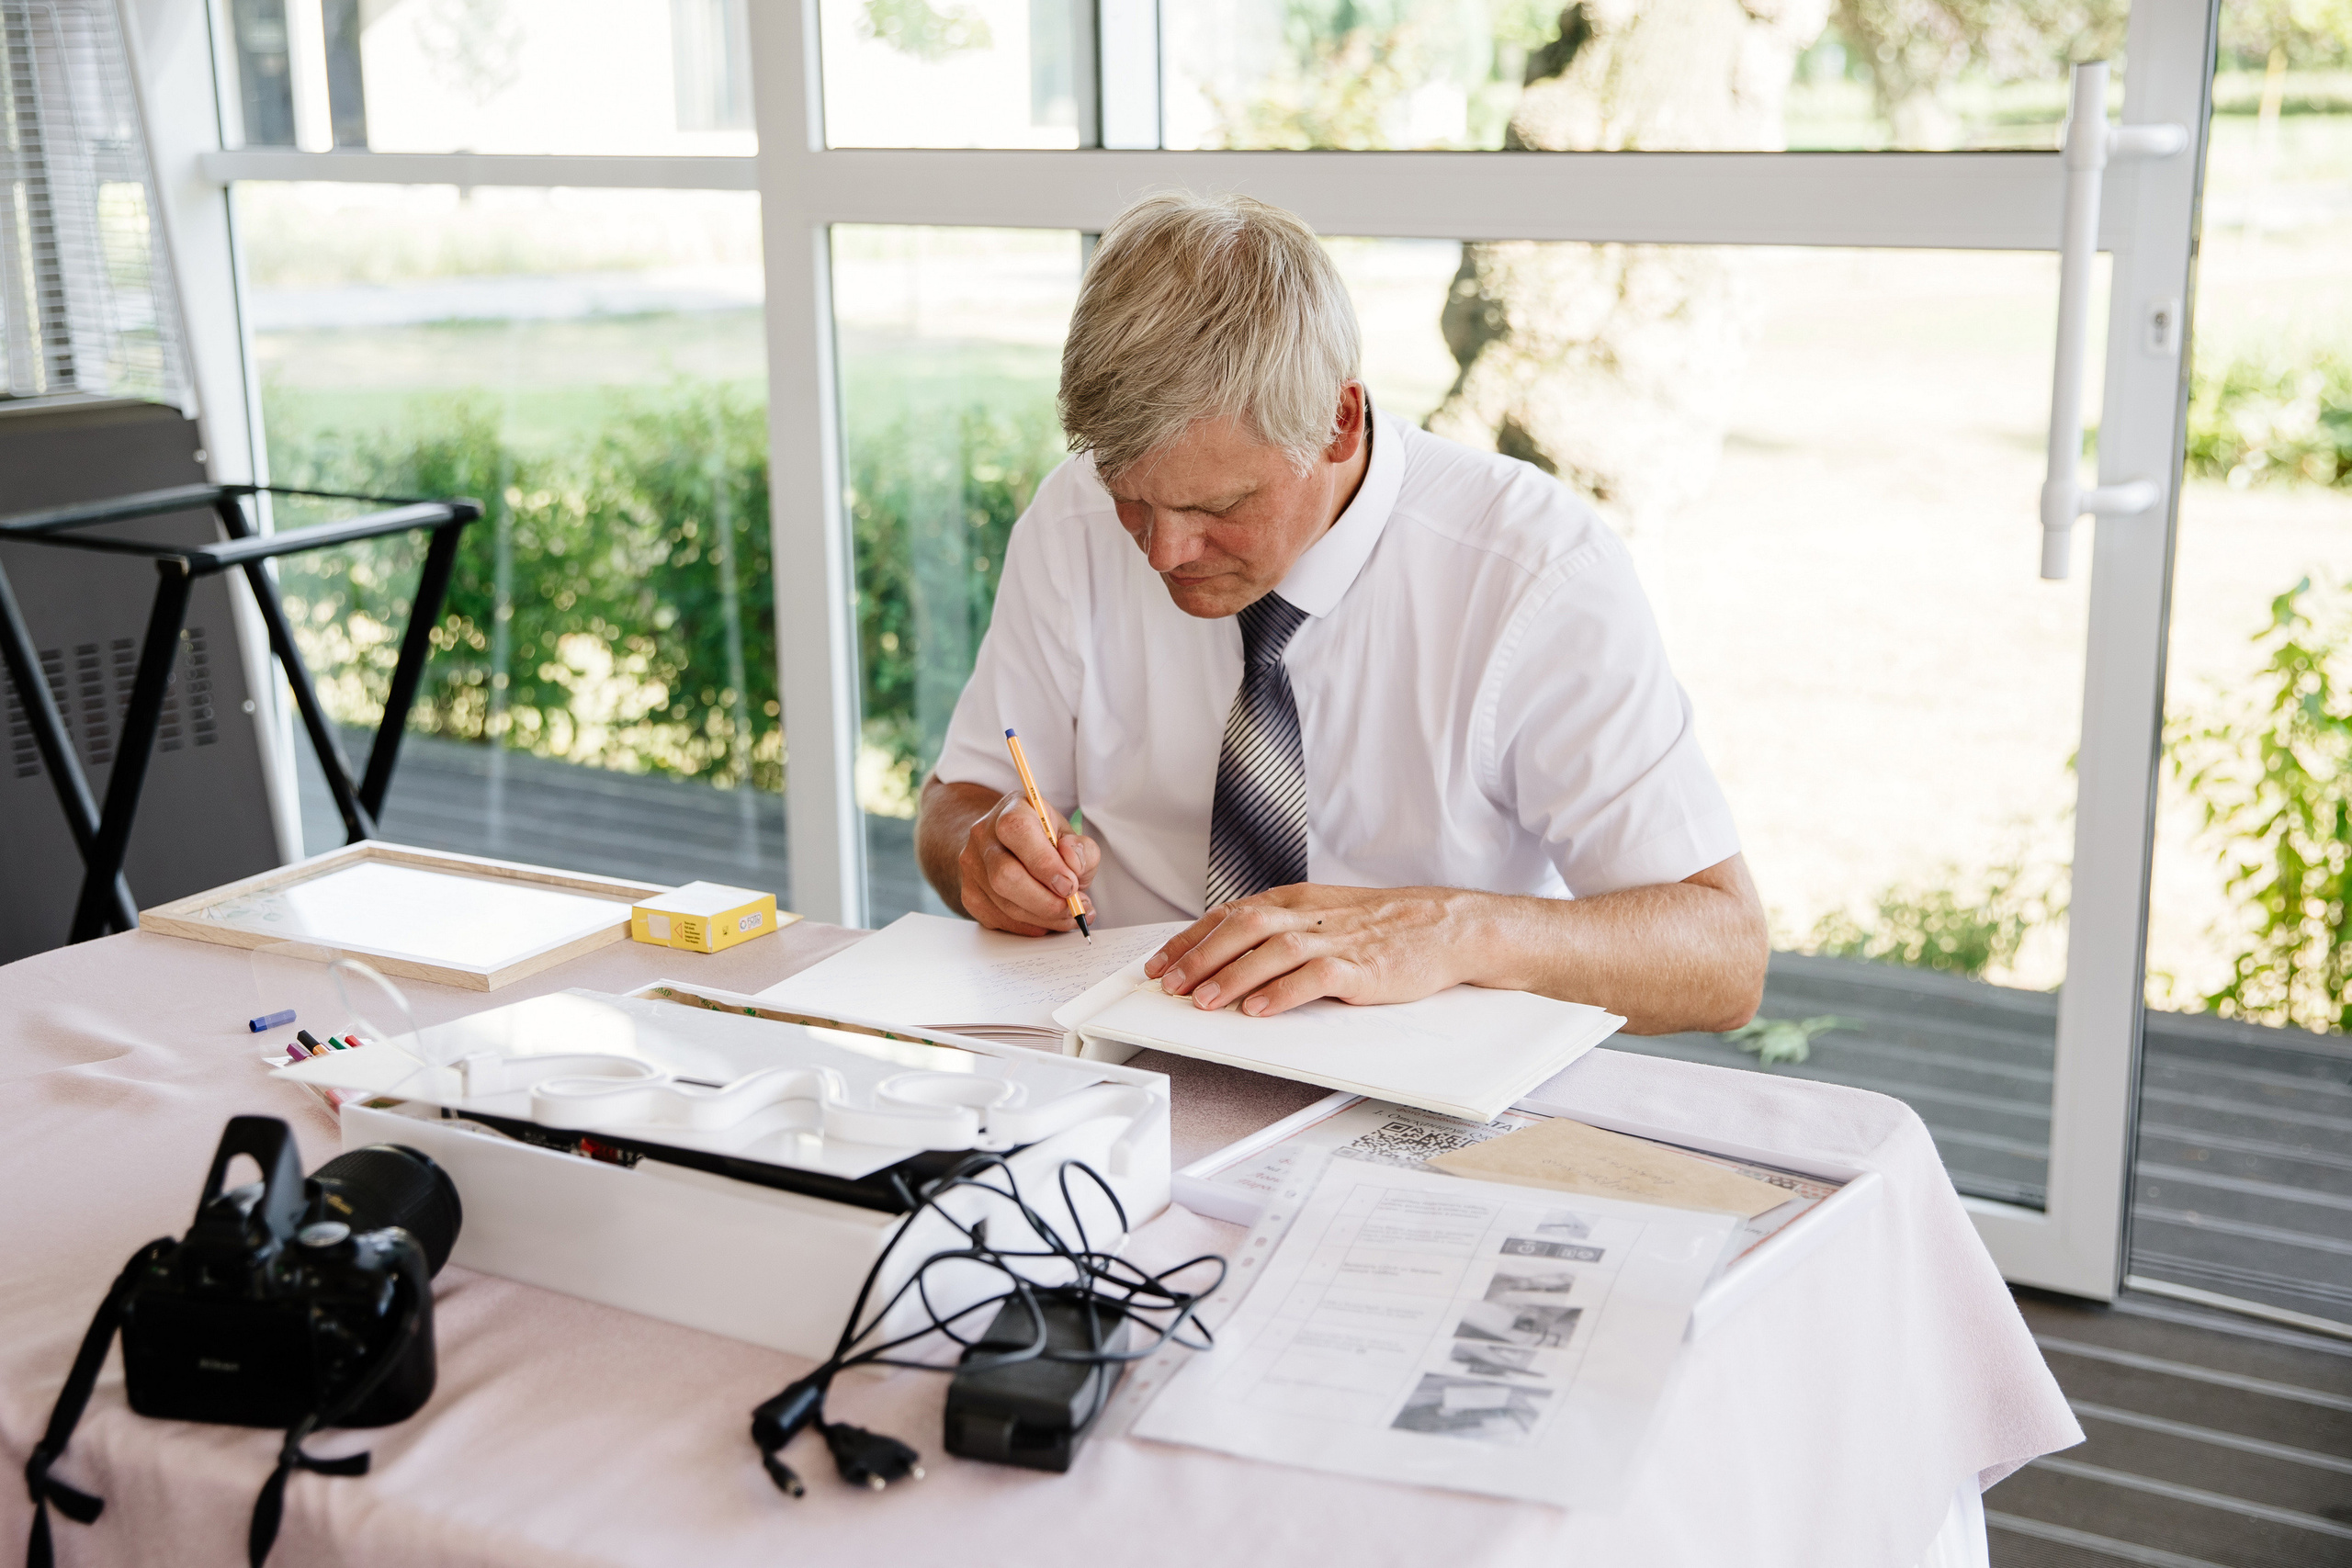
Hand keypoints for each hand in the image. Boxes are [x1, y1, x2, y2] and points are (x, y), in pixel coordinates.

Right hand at [956, 792, 1099, 936]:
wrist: (1007, 845)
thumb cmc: (1044, 840)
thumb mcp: (1071, 836)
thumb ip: (1082, 849)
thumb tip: (1073, 867)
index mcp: (1011, 810)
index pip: (1019, 832)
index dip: (1046, 864)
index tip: (1070, 885)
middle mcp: (984, 836)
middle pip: (1005, 875)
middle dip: (1046, 901)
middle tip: (1073, 907)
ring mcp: (972, 867)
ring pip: (1005, 904)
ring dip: (1044, 918)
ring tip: (1069, 915)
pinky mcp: (970, 894)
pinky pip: (1001, 920)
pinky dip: (1030, 926)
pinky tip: (1047, 919)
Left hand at [1143, 885, 1478, 1016]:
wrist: (1444, 925)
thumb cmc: (1382, 925)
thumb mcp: (1324, 914)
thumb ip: (1281, 927)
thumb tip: (1227, 951)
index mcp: (1297, 900)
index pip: (1230, 913)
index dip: (1190, 938)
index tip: (1160, 962)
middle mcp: (1310, 915)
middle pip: (1242, 926)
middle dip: (1199, 956)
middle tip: (1169, 984)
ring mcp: (1335, 940)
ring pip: (1272, 950)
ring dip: (1231, 976)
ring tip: (1202, 1001)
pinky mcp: (1361, 967)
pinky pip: (1314, 977)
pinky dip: (1281, 993)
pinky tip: (1257, 1009)